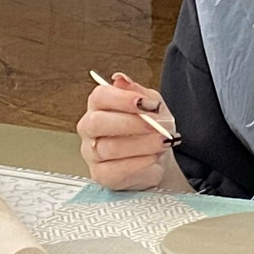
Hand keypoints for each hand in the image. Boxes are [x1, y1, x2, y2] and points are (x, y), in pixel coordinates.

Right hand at [77, 74, 179, 191]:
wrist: (159, 158)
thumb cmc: (151, 129)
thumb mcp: (152, 106)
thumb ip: (138, 92)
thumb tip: (120, 78)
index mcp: (100, 105)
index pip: (100, 96)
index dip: (122, 98)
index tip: (145, 103)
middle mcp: (90, 128)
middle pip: (98, 122)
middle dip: (131, 123)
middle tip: (157, 126)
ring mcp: (92, 153)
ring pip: (109, 148)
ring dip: (141, 144)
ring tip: (163, 142)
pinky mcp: (101, 175)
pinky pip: (115, 170)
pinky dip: (139, 163)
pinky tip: (154, 158)